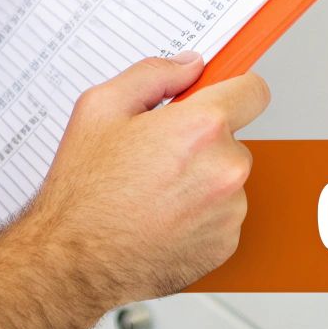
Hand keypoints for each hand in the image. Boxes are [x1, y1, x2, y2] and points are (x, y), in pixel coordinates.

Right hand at [23, 53, 270, 307]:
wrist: (74, 262)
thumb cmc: (83, 191)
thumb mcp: (101, 108)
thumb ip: (154, 74)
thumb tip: (190, 66)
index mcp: (201, 128)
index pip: (253, 91)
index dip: (232, 90)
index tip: (217, 99)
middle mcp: (225, 169)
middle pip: (233, 139)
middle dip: (203, 142)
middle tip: (158, 155)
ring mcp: (229, 211)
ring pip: (227, 179)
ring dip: (202, 181)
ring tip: (154, 193)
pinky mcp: (225, 244)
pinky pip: (222, 216)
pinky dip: (199, 216)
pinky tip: (161, 218)